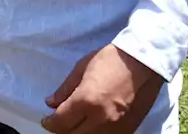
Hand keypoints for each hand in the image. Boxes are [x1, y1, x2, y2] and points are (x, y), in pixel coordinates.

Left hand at [42, 44, 162, 132]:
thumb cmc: (109, 60)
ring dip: (78, 133)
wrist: (141, 63)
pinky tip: (91, 126)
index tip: (46, 120)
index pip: (60, 122)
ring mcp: (116, 127)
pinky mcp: (128, 130)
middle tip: (58, 123)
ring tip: (74, 125)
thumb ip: (65, 90)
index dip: (49, 123)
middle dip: (61, 130)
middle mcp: (101, 118)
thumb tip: (50, 103)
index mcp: (86, 100)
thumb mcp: (80, 69)